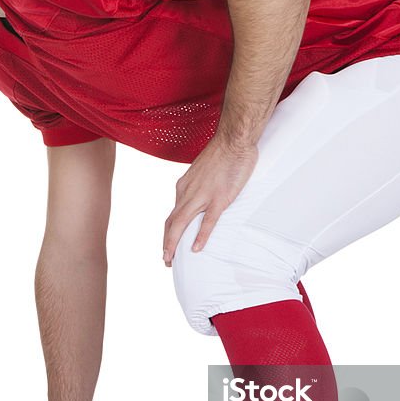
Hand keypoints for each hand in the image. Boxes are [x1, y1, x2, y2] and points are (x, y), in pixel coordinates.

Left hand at [163, 137, 257, 266]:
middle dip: (166, 243)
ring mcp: (203, 195)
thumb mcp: (202, 172)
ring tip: (170, 259)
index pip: (173, 214)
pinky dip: (200, 236)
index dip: (169, 232)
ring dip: (173, 243)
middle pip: (172, 222)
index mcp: (184, 186)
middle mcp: (188, 192)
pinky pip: (207, 221)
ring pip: (181, 223)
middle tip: (166, 260)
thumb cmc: (222, 153)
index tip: (168, 245)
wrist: (233, 140)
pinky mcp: (219, 197)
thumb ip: (198, 187)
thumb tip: (198, 198)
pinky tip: (196, 249)